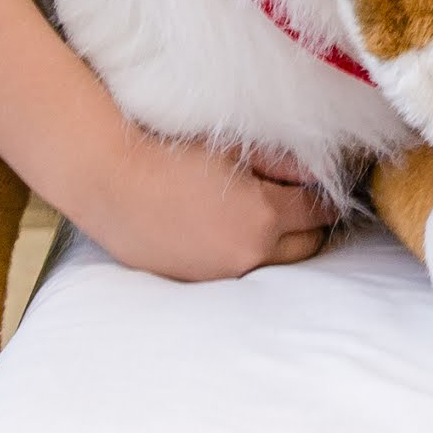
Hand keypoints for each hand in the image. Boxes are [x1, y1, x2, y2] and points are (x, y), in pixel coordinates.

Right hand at [62, 132, 334, 282]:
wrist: (109, 182)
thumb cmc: (169, 154)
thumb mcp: (233, 151)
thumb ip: (282, 162)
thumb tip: (314, 172)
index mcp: (265, 218)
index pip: (320, 212)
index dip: (324, 196)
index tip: (319, 187)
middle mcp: (250, 254)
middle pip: (308, 247)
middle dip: (310, 225)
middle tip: (300, 204)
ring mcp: (223, 273)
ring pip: (275, 265)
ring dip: (278, 245)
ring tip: (261, 218)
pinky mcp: (197, 282)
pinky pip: (237, 271)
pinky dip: (243, 253)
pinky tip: (226, 231)